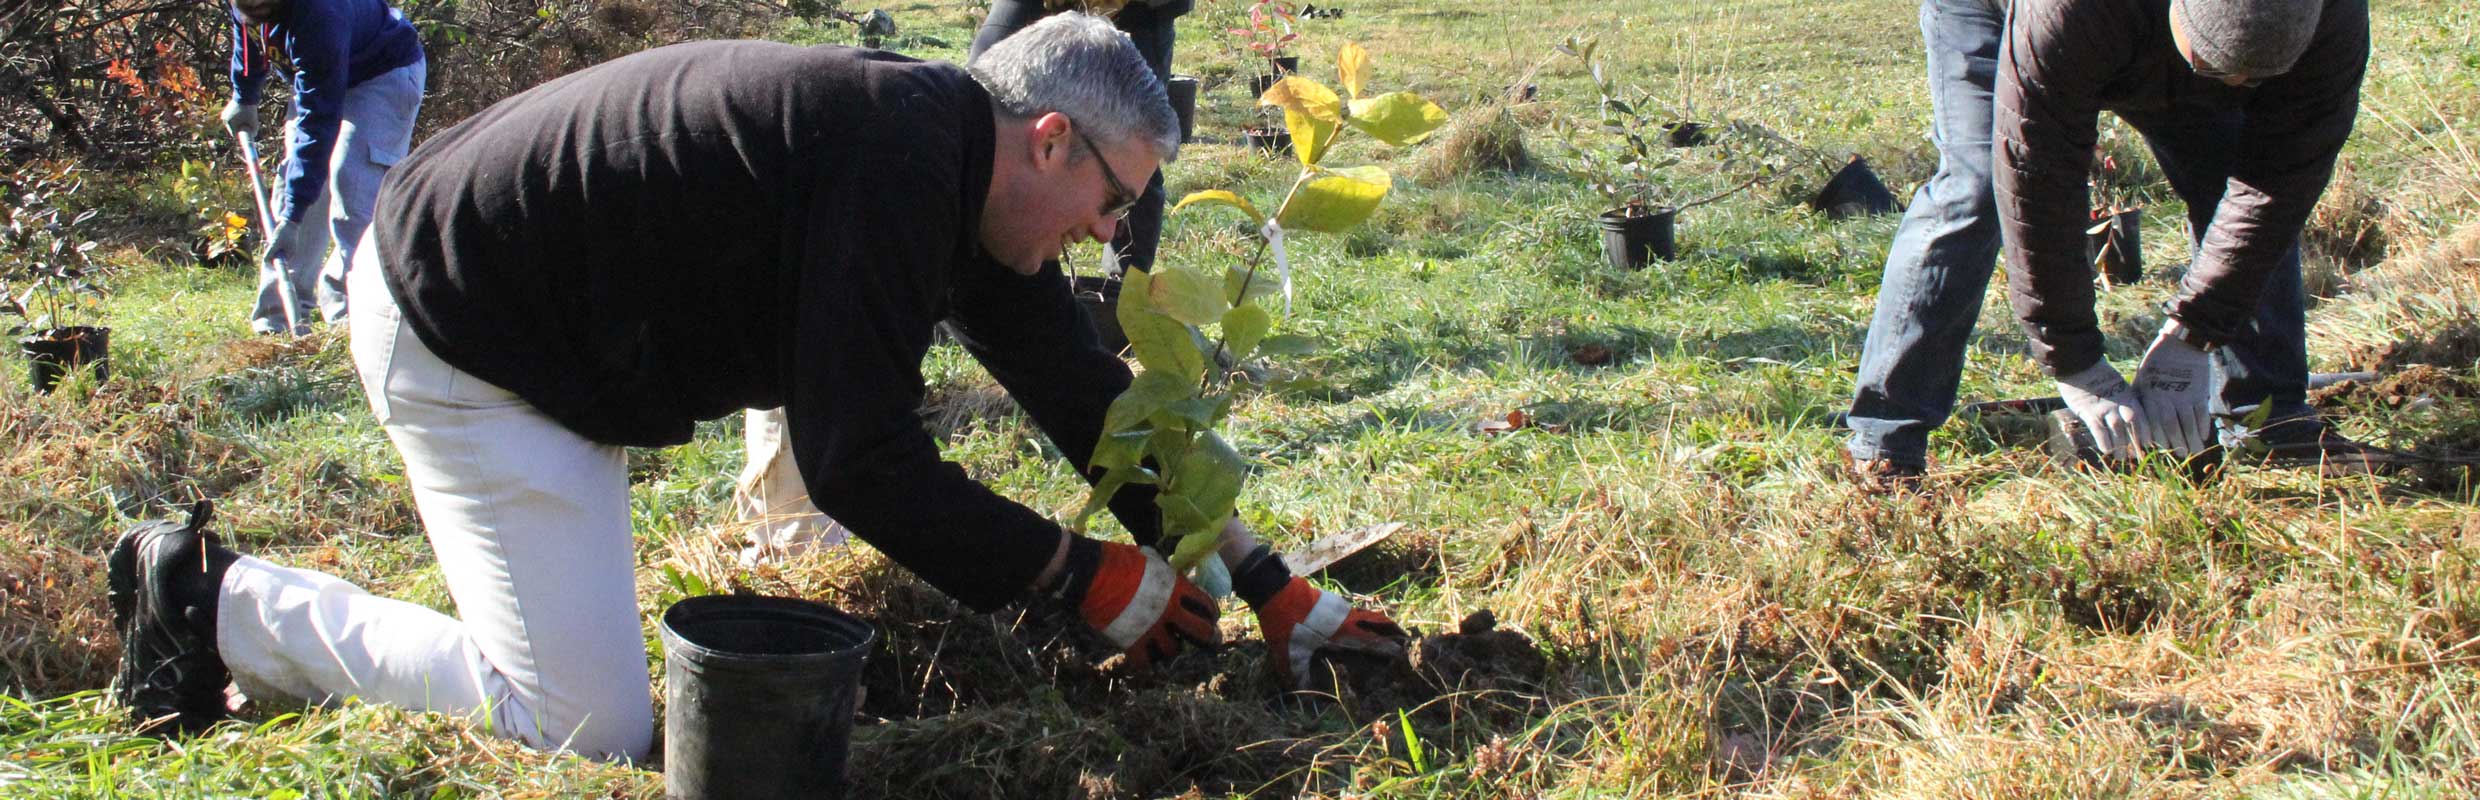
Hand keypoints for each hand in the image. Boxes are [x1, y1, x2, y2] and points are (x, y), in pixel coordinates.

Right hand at [221, 99, 258, 139]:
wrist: (246, 95)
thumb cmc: (250, 110)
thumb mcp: (254, 123)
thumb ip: (254, 131)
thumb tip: (253, 135)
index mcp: (228, 123)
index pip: (234, 134)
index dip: (242, 135)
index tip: (248, 133)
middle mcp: (224, 118)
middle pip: (234, 128)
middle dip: (241, 128)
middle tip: (249, 124)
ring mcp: (225, 113)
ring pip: (234, 122)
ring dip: (240, 122)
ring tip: (248, 117)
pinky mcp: (228, 109)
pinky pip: (234, 117)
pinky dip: (239, 117)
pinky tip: (245, 113)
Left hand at [261, 215, 298, 265]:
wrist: (288, 221)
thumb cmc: (284, 233)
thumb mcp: (275, 243)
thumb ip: (270, 252)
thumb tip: (264, 260)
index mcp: (290, 254)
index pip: (280, 262)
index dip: (272, 261)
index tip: (265, 259)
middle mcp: (289, 252)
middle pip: (277, 256)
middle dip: (269, 253)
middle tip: (264, 246)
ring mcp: (287, 247)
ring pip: (276, 250)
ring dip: (269, 248)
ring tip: (263, 242)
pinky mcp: (284, 242)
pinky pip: (276, 246)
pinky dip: (271, 244)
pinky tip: (265, 241)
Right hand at [1060, 539, 1219, 669]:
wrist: (1093, 574)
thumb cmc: (1120, 561)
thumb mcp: (1152, 561)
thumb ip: (1167, 574)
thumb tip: (1174, 573)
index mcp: (1176, 589)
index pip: (1207, 606)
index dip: (1211, 614)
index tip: (1210, 618)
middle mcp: (1168, 611)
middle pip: (1200, 633)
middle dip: (1205, 638)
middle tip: (1204, 641)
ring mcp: (1151, 629)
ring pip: (1173, 651)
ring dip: (1171, 648)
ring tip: (1166, 643)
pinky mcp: (1131, 642)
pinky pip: (1145, 662)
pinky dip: (1146, 662)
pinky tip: (1144, 656)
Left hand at [1254, 576, 1408, 688]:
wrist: (1273, 589)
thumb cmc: (1284, 622)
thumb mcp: (1288, 652)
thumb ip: (1297, 674)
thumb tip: (1302, 696)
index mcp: (1340, 630)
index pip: (1371, 639)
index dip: (1388, 646)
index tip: (1402, 651)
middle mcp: (1345, 617)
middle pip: (1377, 621)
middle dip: (1392, 630)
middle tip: (1405, 639)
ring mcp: (1339, 606)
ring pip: (1367, 615)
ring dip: (1380, 623)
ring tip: (1389, 633)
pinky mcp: (1331, 601)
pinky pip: (1355, 611)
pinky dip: (1365, 619)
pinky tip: (1362, 626)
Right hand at [2057, 361, 2149, 459]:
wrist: (2080, 365)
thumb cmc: (2098, 376)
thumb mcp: (2118, 386)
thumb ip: (2124, 400)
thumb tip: (2129, 416)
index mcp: (2129, 397)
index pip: (2143, 419)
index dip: (2146, 433)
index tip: (2147, 445)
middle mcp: (2120, 404)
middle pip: (2132, 428)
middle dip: (2135, 444)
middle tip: (2135, 456)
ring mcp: (2105, 408)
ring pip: (2117, 432)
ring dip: (2120, 447)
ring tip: (2120, 457)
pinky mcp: (2089, 411)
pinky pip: (2099, 430)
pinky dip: (2104, 442)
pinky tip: (2106, 450)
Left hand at [2134, 321, 2213, 455]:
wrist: (2181, 343)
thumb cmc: (2157, 362)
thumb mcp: (2142, 378)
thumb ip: (2141, 397)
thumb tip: (2136, 417)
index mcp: (2150, 395)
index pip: (2151, 422)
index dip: (2155, 437)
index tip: (2158, 448)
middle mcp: (2166, 398)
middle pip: (2171, 426)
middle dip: (2176, 443)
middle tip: (2181, 455)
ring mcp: (2184, 396)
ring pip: (2188, 423)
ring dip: (2192, 440)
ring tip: (2194, 451)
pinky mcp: (2199, 392)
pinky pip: (2201, 414)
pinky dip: (2202, 426)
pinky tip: (2202, 436)